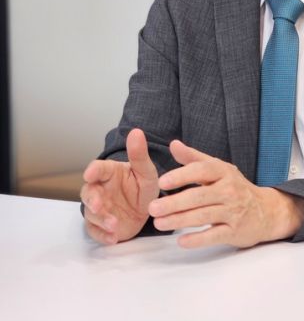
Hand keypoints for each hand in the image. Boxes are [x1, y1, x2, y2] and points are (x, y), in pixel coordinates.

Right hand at [81, 128, 159, 243]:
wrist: (149, 210)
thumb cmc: (144, 186)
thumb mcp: (146, 172)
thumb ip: (139, 155)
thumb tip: (136, 131)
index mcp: (110, 173)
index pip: (97, 169)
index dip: (92, 171)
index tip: (90, 173)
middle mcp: (101, 190)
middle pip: (87, 193)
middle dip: (91, 200)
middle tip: (98, 205)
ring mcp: (100, 209)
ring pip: (90, 214)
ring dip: (101, 219)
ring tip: (114, 224)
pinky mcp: (102, 226)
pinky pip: (95, 232)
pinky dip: (102, 235)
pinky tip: (113, 238)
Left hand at [148, 140, 303, 248]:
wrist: (266, 211)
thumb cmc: (234, 187)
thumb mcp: (218, 168)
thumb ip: (194, 158)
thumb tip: (173, 144)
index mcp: (223, 171)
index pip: (201, 170)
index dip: (181, 176)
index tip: (162, 182)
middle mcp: (230, 190)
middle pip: (199, 196)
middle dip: (175, 202)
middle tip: (152, 207)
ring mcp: (234, 211)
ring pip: (204, 216)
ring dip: (179, 220)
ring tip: (159, 223)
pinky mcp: (235, 231)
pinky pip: (214, 235)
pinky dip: (197, 239)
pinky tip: (181, 241)